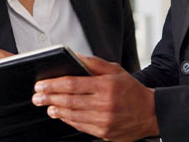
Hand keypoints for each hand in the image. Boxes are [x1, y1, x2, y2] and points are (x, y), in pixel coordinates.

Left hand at [34, 55, 158, 140]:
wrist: (151, 113)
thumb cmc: (132, 91)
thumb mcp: (116, 71)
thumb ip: (93, 63)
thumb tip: (73, 56)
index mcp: (106, 86)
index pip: (72, 84)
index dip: (52, 84)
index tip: (40, 84)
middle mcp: (105, 104)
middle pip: (69, 100)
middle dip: (48, 98)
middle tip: (37, 96)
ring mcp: (104, 120)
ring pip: (72, 115)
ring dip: (56, 110)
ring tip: (47, 105)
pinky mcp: (104, 132)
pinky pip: (80, 126)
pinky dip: (68, 120)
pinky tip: (61, 114)